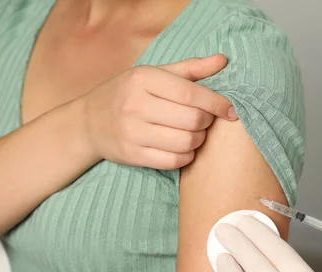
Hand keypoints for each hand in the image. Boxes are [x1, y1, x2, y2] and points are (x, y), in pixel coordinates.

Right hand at [77, 54, 235, 169]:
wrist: (89, 122)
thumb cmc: (130, 93)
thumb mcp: (155, 74)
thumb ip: (191, 69)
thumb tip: (223, 60)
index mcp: (144, 79)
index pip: (191, 93)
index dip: (217, 103)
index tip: (231, 109)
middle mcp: (136, 104)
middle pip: (192, 120)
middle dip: (207, 122)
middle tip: (205, 120)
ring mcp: (132, 132)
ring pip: (186, 142)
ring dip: (198, 140)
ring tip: (193, 133)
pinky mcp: (132, 155)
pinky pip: (174, 161)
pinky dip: (186, 156)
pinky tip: (182, 147)